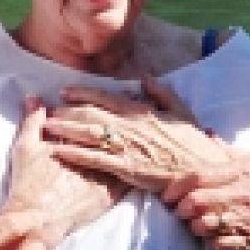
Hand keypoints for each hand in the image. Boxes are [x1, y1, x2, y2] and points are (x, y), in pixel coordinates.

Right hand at [0, 97, 125, 245]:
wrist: (38, 221)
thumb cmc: (30, 184)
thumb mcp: (26, 149)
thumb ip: (32, 122)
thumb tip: (34, 98)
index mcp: (76, 140)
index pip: (88, 118)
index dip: (90, 108)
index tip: (89, 103)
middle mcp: (95, 155)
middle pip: (108, 132)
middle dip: (111, 121)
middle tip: (112, 113)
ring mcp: (105, 175)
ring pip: (122, 152)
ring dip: (127, 140)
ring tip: (130, 130)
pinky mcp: (110, 194)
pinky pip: (127, 179)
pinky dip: (131, 168)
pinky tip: (136, 159)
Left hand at [45, 77, 232, 195]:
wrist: (201, 171)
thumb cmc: (193, 144)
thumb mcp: (182, 112)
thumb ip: (162, 93)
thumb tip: (145, 78)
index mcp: (142, 111)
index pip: (106, 97)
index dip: (83, 93)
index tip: (65, 92)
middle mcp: (131, 125)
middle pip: (92, 114)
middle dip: (68, 112)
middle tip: (49, 111)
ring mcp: (127, 146)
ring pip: (89, 134)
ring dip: (66, 129)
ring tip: (47, 127)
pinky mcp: (126, 168)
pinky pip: (95, 159)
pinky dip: (75, 154)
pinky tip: (59, 151)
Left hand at [165, 155, 249, 249]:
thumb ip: (230, 152)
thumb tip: (206, 135)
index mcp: (245, 170)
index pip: (198, 176)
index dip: (176, 187)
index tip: (168, 195)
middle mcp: (245, 194)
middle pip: (196, 202)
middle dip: (180, 209)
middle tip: (178, 211)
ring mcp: (249, 219)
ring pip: (204, 226)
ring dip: (194, 227)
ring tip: (196, 225)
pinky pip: (219, 245)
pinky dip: (211, 242)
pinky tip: (214, 238)